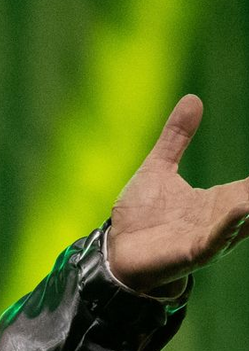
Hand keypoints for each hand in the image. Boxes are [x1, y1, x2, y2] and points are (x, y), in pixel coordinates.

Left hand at [106, 94, 248, 293]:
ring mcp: (210, 236)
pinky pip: (217, 238)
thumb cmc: (140, 217)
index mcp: (220, 200)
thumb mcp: (158, 169)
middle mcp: (223, 218)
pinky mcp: (192, 251)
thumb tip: (193, 98)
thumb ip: (177, 138)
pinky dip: (230, 225)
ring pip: (246, 218)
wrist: (114, 252)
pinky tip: (242, 207)